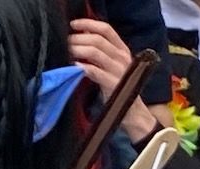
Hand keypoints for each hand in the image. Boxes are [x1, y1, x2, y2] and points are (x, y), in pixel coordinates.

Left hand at [69, 18, 158, 142]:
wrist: (133, 114)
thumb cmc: (119, 91)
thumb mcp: (111, 68)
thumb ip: (100, 55)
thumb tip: (81, 41)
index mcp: (122, 50)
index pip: (106, 29)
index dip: (88, 24)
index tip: (73, 24)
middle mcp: (122, 57)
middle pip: (98, 39)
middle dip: (79, 38)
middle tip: (65, 41)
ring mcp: (119, 70)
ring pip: (96, 52)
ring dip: (78, 49)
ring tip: (67, 52)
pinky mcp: (113, 84)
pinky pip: (95, 72)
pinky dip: (83, 67)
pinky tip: (73, 68)